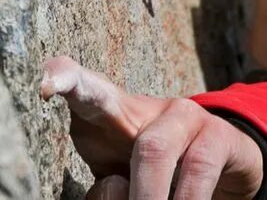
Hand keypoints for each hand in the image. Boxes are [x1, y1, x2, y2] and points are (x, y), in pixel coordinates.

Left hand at [41, 56, 263, 199]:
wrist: (221, 169)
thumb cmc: (150, 174)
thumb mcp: (121, 180)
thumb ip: (107, 188)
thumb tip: (116, 190)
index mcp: (113, 113)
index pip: (86, 89)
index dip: (65, 79)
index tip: (45, 86)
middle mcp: (149, 107)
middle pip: (115, 123)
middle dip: (115, 186)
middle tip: (110, 194)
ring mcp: (186, 116)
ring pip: (155, 149)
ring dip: (148, 196)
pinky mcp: (220, 135)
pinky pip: (198, 168)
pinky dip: (185, 199)